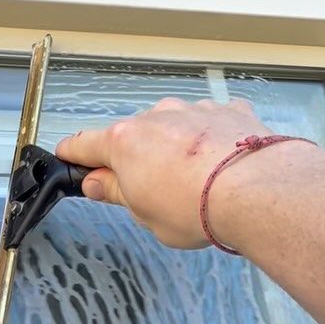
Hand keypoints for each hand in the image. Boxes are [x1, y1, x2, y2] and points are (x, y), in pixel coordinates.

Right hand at [56, 97, 273, 249]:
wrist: (257, 191)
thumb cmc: (193, 209)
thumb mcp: (144, 214)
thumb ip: (119, 193)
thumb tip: (96, 183)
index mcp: (125, 142)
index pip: (85, 144)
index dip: (73, 155)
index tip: (67, 158)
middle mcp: (156, 116)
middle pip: (133, 135)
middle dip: (135, 157)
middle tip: (149, 189)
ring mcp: (194, 109)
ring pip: (173, 126)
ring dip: (175, 146)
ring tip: (195, 179)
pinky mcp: (229, 110)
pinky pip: (210, 124)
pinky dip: (210, 139)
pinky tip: (224, 162)